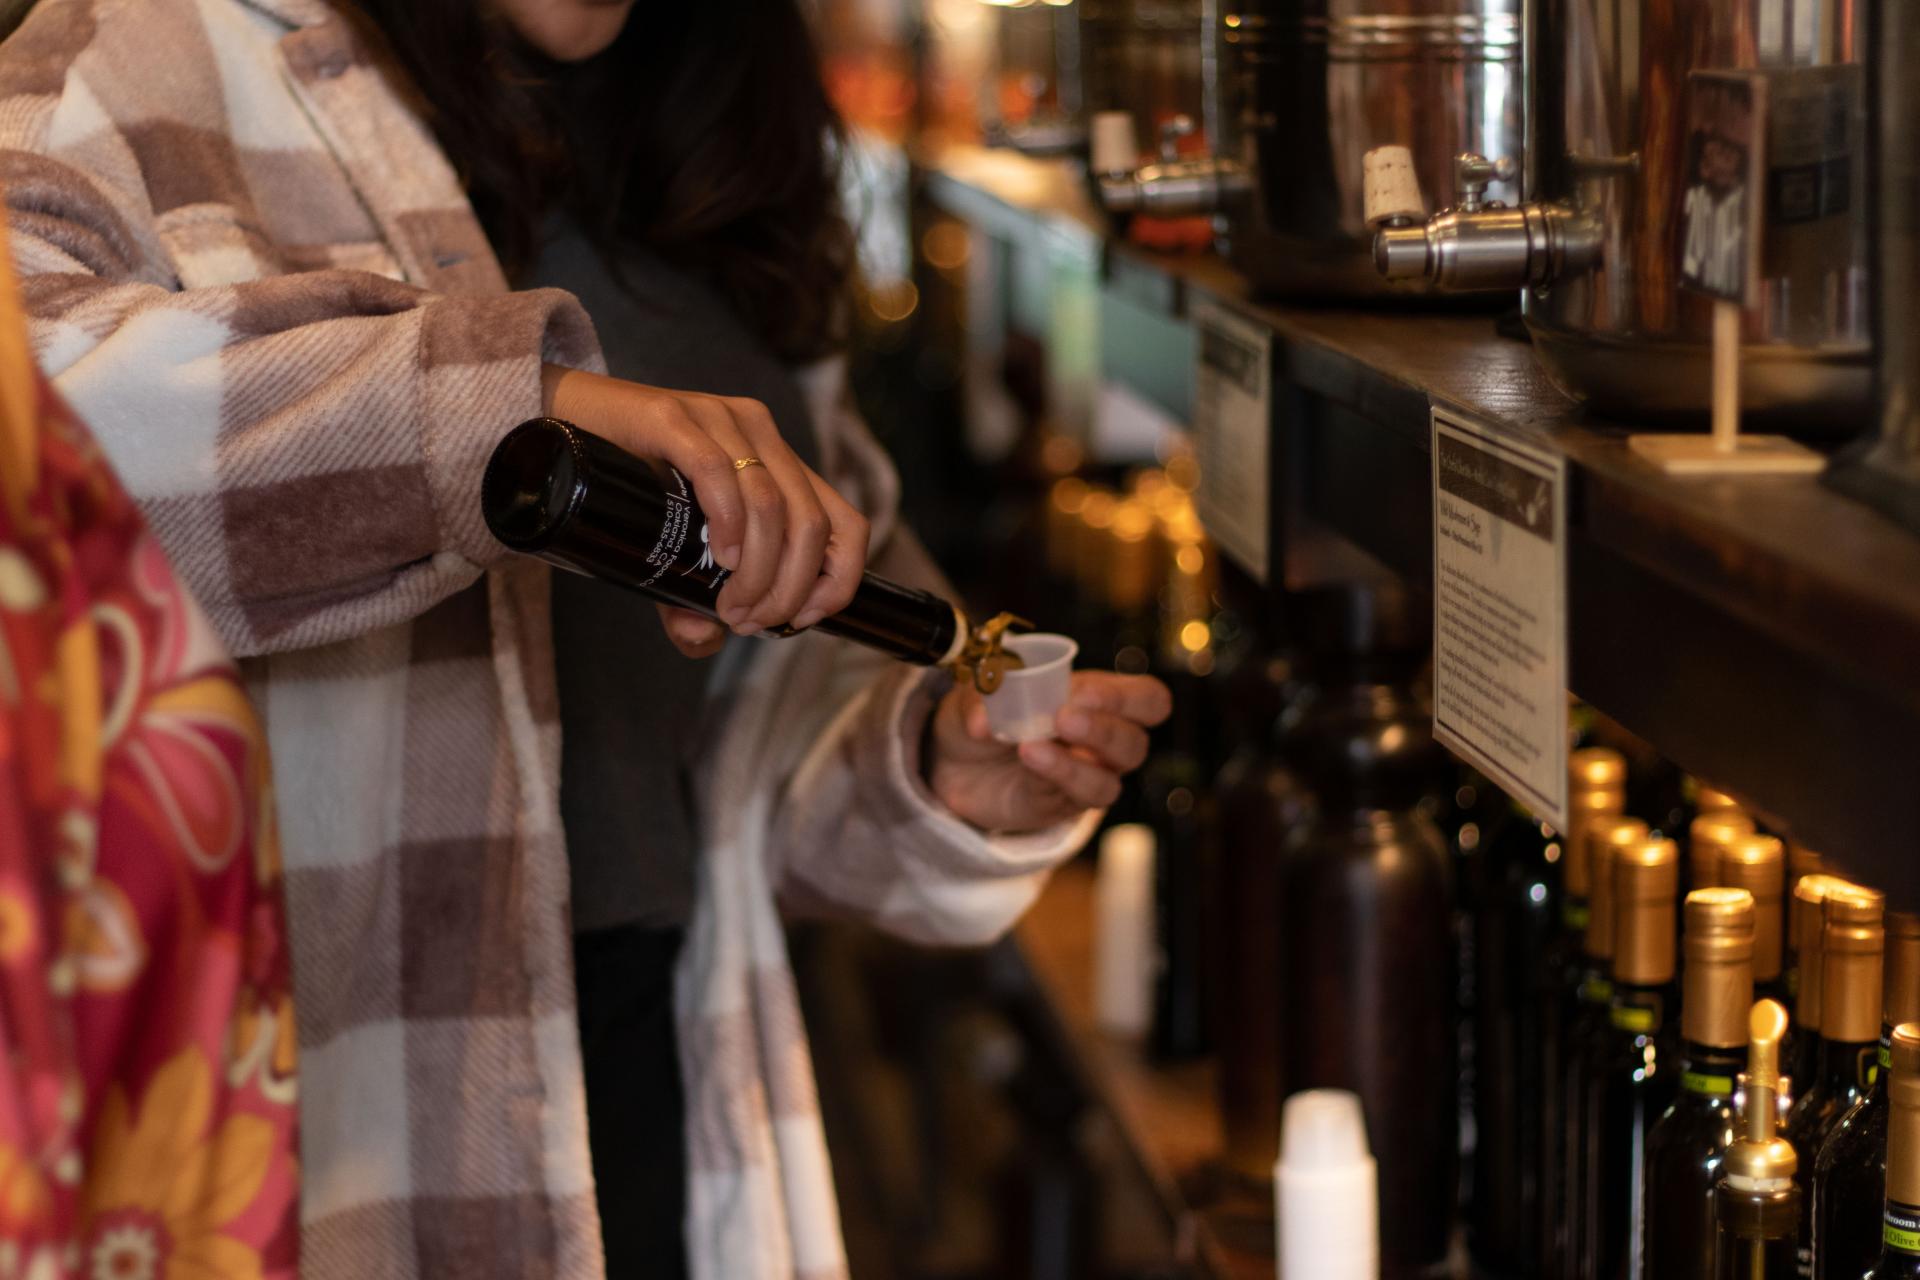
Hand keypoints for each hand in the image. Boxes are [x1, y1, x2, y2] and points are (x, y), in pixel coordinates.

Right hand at [541, 366, 870, 656]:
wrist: (557, 418)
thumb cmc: (623, 484)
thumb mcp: (670, 549)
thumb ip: (690, 597)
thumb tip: (704, 639)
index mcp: (778, 463)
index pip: (846, 523)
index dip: (838, 580)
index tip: (801, 620)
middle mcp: (760, 435)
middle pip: (812, 524)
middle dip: (788, 589)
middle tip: (747, 620)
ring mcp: (721, 419)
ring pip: (772, 505)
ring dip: (759, 570)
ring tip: (727, 605)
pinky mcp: (674, 414)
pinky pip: (718, 470)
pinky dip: (729, 522)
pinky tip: (720, 556)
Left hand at [927, 671, 1172, 832]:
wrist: (954, 763)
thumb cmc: (984, 716)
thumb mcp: (978, 693)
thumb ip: (984, 700)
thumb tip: (984, 721)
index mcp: (1098, 700)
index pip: (1147, 699)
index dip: (1123, 697)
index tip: (1078, 691)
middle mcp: (1103, 742)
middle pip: (1135, 742)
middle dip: (1102, 729)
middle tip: (1062, 716)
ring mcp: (1084, 778)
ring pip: (1109, 779)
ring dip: (1074, 762)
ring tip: (1033, 743)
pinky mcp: (1062, 805)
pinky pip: (1075, 798)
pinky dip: (1055, 775)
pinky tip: (1029, 757)